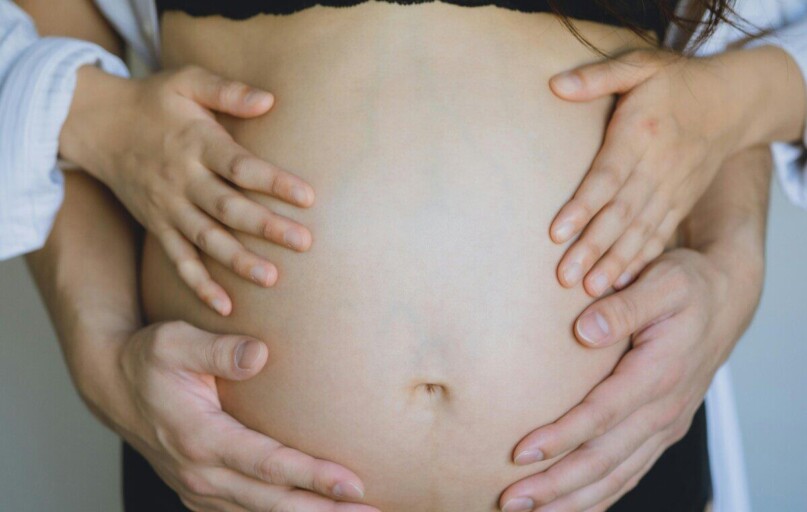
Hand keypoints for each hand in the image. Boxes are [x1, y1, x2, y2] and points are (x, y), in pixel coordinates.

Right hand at [61, 65, 315, 315]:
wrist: (98, 124)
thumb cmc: (154, 101)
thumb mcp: (186, 81)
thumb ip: (227, 91)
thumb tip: (269, 100)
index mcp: (196, 144)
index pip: (241, 166)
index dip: (274, 182)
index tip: (308, 197)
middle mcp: (183, 180)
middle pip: (228, 208)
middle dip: (267, 227)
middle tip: (304, 243)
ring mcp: (168, 207)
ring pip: (207, 239)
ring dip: (238, 261)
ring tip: (271, 278)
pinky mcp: (157, 226)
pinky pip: (178, 260)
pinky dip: (199, 284)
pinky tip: (224, 307)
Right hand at [111, 321, 377, 511]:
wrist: (115, 386)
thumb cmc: (150, 360)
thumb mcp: (174, 342)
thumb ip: (217, 350)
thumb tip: (260, 354)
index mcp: (199, 438)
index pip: (266, 464)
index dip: (311, 476)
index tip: (353, 483)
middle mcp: (200, 474)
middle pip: (274, 503)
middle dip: (326, 511)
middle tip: (374, 511)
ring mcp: (200, 490)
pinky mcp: (203, 494)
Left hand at [499, 247, 762, 511]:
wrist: (725, 299)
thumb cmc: (688, 287)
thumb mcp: (663, 282)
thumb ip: (625, 307)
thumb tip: (586, 330)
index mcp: (659, 373)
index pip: (603, 415)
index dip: (562, 437)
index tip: (521, 451)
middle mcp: (664, 409)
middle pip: (605, 459)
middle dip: (556, 484)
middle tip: (511, 499)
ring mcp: (665, 425)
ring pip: (617, 476)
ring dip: (572, 499)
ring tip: (528, 511)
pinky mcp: (661, 430)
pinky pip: (630, 473)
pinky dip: (600, 496)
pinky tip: (570, 507)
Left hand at [548, 48, 754, 296]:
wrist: (731, 102)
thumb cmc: (674, 84)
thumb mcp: (638, 67)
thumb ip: (597, 76)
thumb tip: (555, 84)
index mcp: (640, 135)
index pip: (607, 177)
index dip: (583, 206)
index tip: (557, 233)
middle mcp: (657, 168)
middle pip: (621, 214)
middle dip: (592, 247)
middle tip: (564, 277)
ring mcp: (672, 190)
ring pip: (640, 232)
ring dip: (614, 263)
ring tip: (589, 290)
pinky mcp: (679, 203)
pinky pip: (659, 236)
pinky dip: (641, 261)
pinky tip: (621, 284)